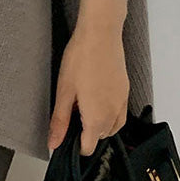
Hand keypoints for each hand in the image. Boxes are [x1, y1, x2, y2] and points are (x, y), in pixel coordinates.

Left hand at [47, 0, 129, 155]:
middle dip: (87, 132)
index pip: (89, 147)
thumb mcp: (64, 91)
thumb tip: (54, 143)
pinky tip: (96, 96)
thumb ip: (60, 120)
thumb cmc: (81, 58)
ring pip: (113, 125)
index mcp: (97, 118)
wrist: (101, 33)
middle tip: (71, 113)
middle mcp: (114, 113)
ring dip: (100, 124)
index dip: (76, 146)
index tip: (66, 133)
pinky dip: (109, 113)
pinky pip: (120, 112)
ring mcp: (122, 101)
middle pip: (101, 137)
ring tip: (84, 106)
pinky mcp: (125, 89)